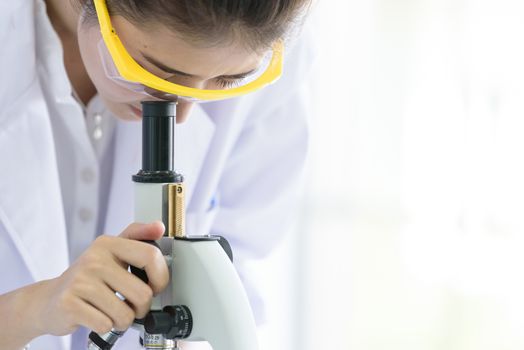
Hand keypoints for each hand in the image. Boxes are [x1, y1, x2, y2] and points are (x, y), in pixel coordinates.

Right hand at [35, 222, 167, 335]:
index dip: (161, 277)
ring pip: (125, 314)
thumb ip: (137, 236)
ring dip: (123, 320)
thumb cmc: (87, 277)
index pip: (151, 255)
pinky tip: (97, 317)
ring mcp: (80, 281)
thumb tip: (159, 227)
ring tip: (113, 312)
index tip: (156, 286)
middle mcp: (94, 259)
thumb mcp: (111, 252)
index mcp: (108, 243)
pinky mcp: (69, 304)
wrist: (49, 299)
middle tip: (132, 305)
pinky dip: (106, 326)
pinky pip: (106, 325)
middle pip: (142, 293)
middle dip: (142, 307)